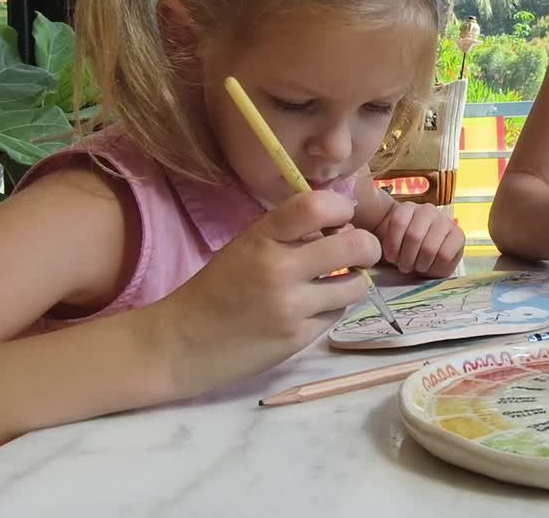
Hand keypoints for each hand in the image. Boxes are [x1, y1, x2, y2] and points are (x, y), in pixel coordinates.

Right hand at [148, 191, 378, 398]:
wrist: (181, 342)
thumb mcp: (247, 246)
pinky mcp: (298, 338)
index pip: (317, 205)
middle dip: (367, 247)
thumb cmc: (218, 288)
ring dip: (353, 282)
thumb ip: (289, 233)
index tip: (341, 218)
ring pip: (356, 285)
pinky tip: (311, 310)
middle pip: (354, 245)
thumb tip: (343, 225)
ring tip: (335, 284)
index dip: (342, 208)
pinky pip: (337, 314)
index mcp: (262, 237)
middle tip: (358, 253)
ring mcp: (291, 306)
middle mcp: (279, 268)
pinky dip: (331, 309)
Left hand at [375, 201, 464, 276]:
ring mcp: (445, 221)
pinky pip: (445, 254)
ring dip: (421, 264)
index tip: (391, 258)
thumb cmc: (405, 250)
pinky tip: (431, 267)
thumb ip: (383, 244)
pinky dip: (436, 267)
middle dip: (407, 258)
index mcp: (408, 208)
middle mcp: (428, 210)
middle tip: (404, 267)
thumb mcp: (391, 244)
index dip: (393, 245)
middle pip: (414, 236)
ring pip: (430, 247)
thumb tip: (373, 249)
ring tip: (417, 268)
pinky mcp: (459, 235)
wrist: (427, 256)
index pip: (398, 221)